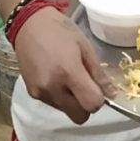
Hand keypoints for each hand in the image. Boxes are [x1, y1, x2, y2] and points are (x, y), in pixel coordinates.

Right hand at [13, 8, 116, 124]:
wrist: (28, 24)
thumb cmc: (60, 30)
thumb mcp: (84, 46)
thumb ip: (98, 73)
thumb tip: (111, 95)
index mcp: (68, 72)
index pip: (91, 104)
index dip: (99, 99)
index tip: (98, 88)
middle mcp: (52, 87)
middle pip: (79, 116)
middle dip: (86, 105)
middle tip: (85, 86)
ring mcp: (40, 93)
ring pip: (66, 112)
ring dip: (72, 102)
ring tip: (68, 78)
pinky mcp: (32, 94)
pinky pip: (54, 104)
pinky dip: (60, 97)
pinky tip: (56, 77)